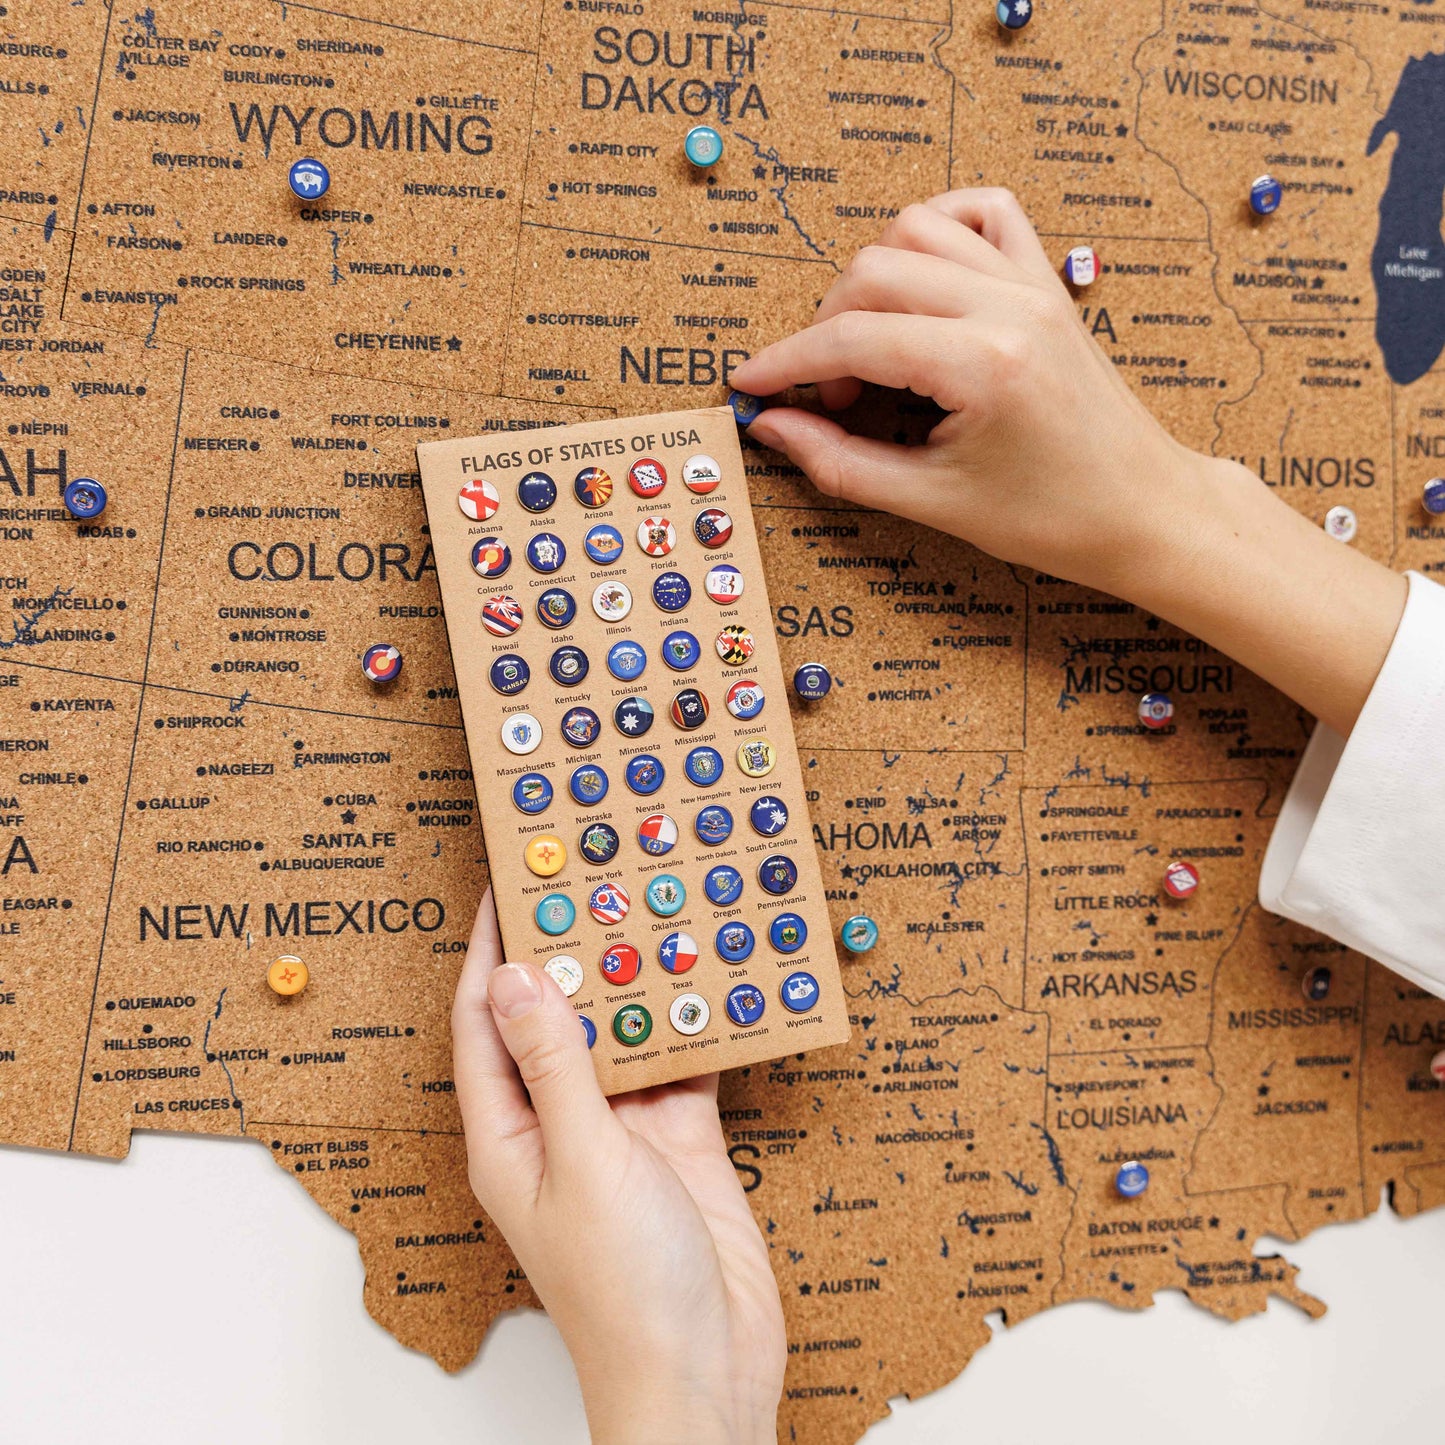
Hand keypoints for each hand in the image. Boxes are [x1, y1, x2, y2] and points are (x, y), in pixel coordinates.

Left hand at [452, 893, 785, 1444]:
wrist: (707, 1370)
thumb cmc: (625, 1289)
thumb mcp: (584, 1161)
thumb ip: (557, 1066)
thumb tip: (518, 979)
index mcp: (507, 1134)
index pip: (484, 1022)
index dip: (490, 952)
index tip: (505, 886)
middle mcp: (557, 1125)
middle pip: (553, 1018)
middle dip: (569, 954)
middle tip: (591, 881)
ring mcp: (620, 1133)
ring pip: (619, 1035)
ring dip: (634, 982)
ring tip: (649, 911)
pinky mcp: (677, 1142)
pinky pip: (679, 1066)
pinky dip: (693, 1025)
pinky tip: (709, 980)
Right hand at [729, 187, 1201, 600]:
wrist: (1144, 510)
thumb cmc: (1054, 518)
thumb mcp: (934, 504)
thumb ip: (842, 463)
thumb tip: (772, 428)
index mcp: (983, 365)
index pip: (852, 340)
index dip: (787, 364)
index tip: (749, 384)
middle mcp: (1008, 307)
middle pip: (873, 272)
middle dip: (825, 330)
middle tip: (829, 399)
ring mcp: (1033, 285)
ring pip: (917, 228)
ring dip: (871, 279)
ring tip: (872, 348)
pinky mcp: (1047, 282)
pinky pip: (984, 212)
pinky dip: (938, 229)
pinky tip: (920, 281)